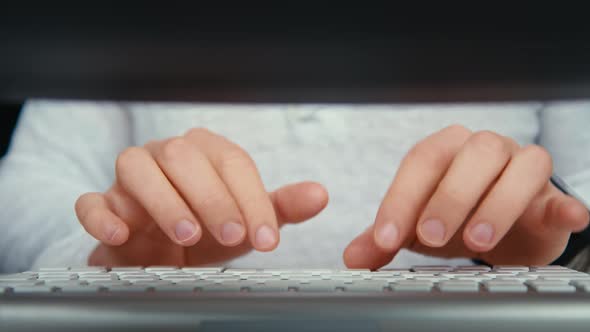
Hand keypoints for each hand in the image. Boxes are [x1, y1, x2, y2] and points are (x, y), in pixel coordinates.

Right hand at [76, 128, 327, 265]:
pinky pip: (92, 200)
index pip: (232, 161)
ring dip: (163, 200)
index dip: (252, 198)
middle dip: (211, 196)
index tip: (267, 238)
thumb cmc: (207, 229)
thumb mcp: (246, 220)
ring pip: (136, 167)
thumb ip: (279, 208)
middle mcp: (167, 155)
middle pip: (185, 157)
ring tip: (187, 234)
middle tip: (232, 235)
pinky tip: (124, 233)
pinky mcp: (103, 203)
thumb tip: (320, 194)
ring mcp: (130, 176)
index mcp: (206, 152)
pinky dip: (103, 214)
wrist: (163, 254)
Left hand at [344, 125, 588, 268]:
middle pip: (469, 156)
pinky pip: (560, 195)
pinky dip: (563, 206)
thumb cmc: (455, 217)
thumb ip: (385, 237)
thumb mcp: (416, 226)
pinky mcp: (551, 194)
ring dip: (496, 204)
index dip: (400, 198)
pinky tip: (564, 217)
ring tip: (477, 241)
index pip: (419, 161)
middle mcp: (483, 149)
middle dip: (448, 197)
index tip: (385, 238)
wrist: (501, 227)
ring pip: (518, 166)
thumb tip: (353, 257)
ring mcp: (520, 165)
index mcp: (445, 150)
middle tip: (430, 237)